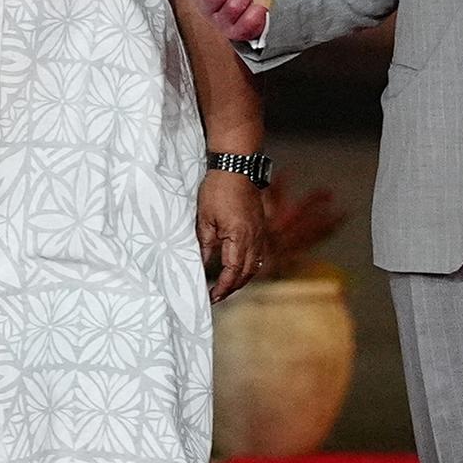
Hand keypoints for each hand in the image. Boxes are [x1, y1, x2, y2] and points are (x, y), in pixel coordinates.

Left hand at [197, 167, 270, 302]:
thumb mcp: (205, 219)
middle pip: (247, 272)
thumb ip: (205, 245)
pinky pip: (259, 253)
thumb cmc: (218, 189)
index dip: (223, 287)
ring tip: (228, 286)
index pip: (232, 271)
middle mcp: (254, 238)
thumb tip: (201, 264)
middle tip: (217, 296)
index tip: (212, 297)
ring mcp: (260, 232)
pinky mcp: (261, 226)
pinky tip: (241, 267)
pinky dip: (250, 265)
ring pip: (256, 264)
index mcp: (239, 237)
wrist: (237, 166)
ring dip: (242, 278)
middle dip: (232, 287)